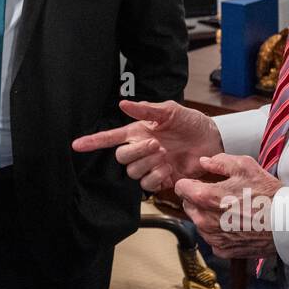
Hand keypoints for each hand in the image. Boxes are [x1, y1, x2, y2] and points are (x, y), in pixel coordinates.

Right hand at [71, 100, 223, 192]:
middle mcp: (141, 150)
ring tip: (165, 155)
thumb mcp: (170, 111)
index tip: (76, 145)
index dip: (92, 141)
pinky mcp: (162, 179)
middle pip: (121, 157)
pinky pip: (147, 184)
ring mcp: (150, 165)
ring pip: (133, 172)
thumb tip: (123, 104)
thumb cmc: (191, 122)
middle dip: (136, 152)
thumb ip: (147, 109)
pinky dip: (155, 177)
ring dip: (148, 164)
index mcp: (138, 132)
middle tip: (157, 144)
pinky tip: (167, 169)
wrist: (211, 140)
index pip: (110, 138)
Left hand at [174, 154, 280, 258]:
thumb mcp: (245, 166)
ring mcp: (213, 237)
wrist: (287, 224)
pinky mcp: (223, 250)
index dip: (191, 183)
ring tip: (231, 210)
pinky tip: (235, 225)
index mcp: (205, 197)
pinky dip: (220, 232)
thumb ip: (219, 161)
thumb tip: (203, 162)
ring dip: (208, 216)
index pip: (181, 188)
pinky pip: (212, 238)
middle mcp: (204, 221)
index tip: (202, 183)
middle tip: (220, 196)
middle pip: (189, 206)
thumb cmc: (268, 194)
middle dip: (199, 199)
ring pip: (199, 223)